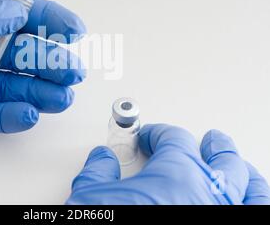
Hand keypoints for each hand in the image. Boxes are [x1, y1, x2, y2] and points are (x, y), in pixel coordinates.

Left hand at [0, 0, 85, 146]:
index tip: (72, 28)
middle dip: (51, 59)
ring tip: (61, 95)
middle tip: (70, 68)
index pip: (13, 15)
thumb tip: (12, 11)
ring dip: (42, 90)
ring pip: (14, 86)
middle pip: (21, 53)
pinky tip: (30, 112)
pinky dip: (14, 116)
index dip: (47, 19)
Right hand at [67, 124, 269, 203]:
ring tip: (237, 163)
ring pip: (247, 183)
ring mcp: (225, 214)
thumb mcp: (93, 199)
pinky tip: (249, 198)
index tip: (150, 137)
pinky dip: (254, 200)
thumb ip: (98, 173)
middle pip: (219, 154)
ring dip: (240, 168)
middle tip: (209, 139)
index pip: (173, 138)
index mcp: (177, 172)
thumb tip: (101, 159)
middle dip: (211, 144)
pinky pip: (256, 209)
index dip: (159, 133)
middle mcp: (209, 191)